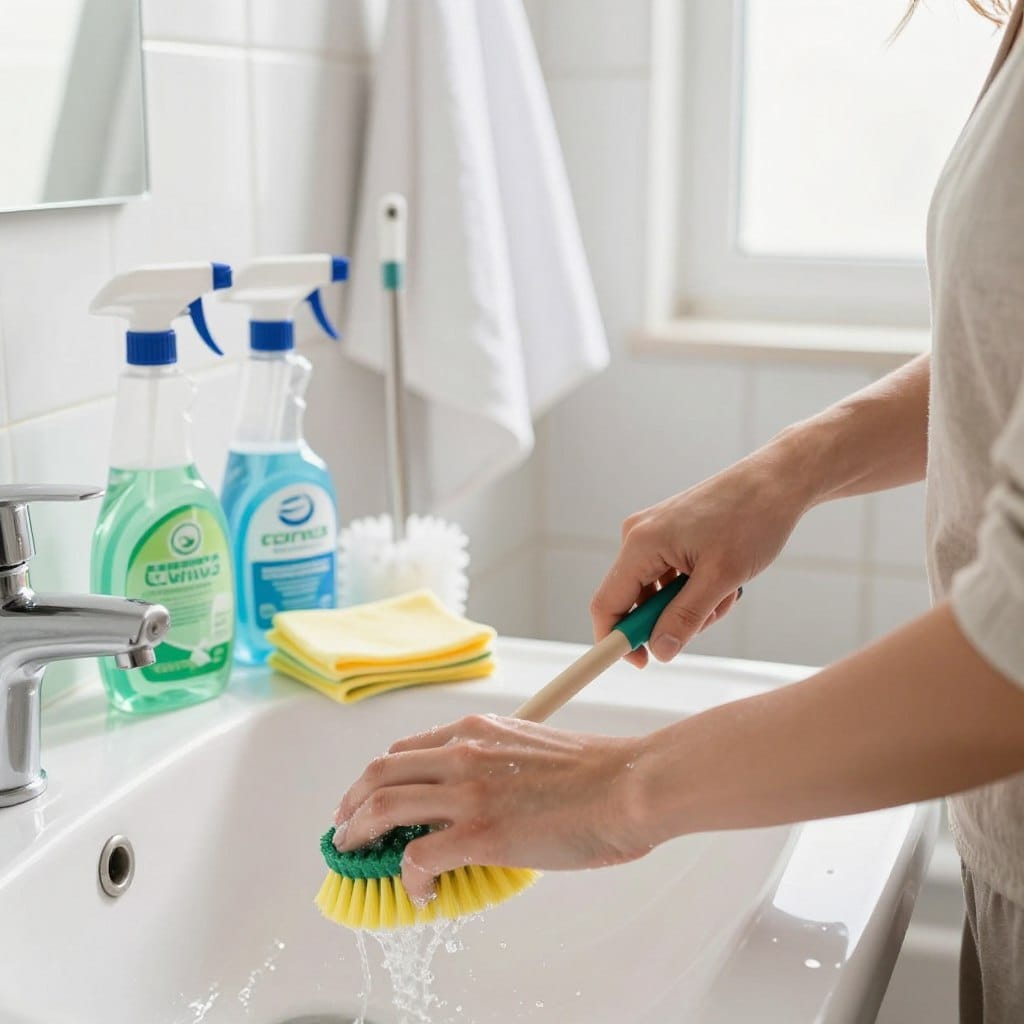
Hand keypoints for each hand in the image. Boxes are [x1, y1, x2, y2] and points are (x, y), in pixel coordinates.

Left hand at [332, 713, 650, 902]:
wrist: (627, 785)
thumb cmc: (596, 771)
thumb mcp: (531, 746)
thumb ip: (495, 761)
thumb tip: (479, 796)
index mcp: (477, 729)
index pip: (405, 750)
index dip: (377, 778)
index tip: (368, 799)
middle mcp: (463, 752)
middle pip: (380, 773)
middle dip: (351, 804)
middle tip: (344, 829)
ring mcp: (467, 791)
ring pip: (383, 809)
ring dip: (360, 836)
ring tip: (356, 857)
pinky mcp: (479, 832)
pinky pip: (417, 858)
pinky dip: (407, 878)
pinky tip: (418, 891)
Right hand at [591, 452, 809, 666]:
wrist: (777, 481)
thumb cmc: (752, 519)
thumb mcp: (721, 578)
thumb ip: (685, 617)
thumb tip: (659, 651)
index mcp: (641, 543)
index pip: (608, 604)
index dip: (617, 641)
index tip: (641, 665)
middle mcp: (638, 536)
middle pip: (635, 601)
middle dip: (671, 619)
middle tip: (712, 615)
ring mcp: (653, 534)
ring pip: (658, 594)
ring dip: (690, 606)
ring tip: (728, 591)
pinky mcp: (669, 534)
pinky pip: (670, 578)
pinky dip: (695, 589)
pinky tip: (724, 578)